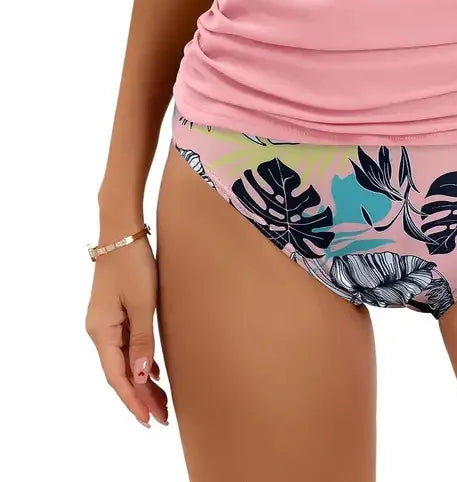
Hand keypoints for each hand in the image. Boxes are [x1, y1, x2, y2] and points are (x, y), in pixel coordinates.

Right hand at [85, 233, 168, 427]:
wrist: (122, 231)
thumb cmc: (133, 263)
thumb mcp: (143, 303)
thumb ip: (142, 340)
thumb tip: (141, 377)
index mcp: (101, 331)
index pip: (117, 376)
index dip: (133, 400)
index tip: (148, 420)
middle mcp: (99, 330)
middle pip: (120, 372)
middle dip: (140, 396)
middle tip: (162, 417)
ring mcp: (106, 321)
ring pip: (124, 360)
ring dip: (142, 380)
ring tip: (161, 401)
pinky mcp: (115, 311)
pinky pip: (126, 345)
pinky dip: (140, 361)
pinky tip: (154, 371)